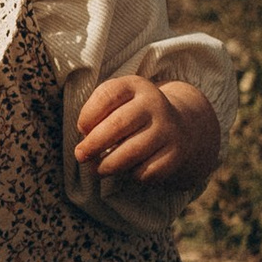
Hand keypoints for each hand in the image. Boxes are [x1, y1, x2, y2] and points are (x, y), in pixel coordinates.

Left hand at [73, 70, 221, 194]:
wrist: (180, 126)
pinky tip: (129, 169)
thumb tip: (86, 146)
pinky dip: (132, 174)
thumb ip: (96, 116)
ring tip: (97, 170)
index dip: (88, 115)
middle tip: (80, 156)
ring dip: (108, 165)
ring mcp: (168, 128)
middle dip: (93, 144)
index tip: (83, 129)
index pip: (108, 95)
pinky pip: (147, 171)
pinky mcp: (176, 153)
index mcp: (136, 86)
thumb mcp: (117, 103)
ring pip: (131, 152)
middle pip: (118, 124)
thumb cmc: (133, 116)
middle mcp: (155, 104)